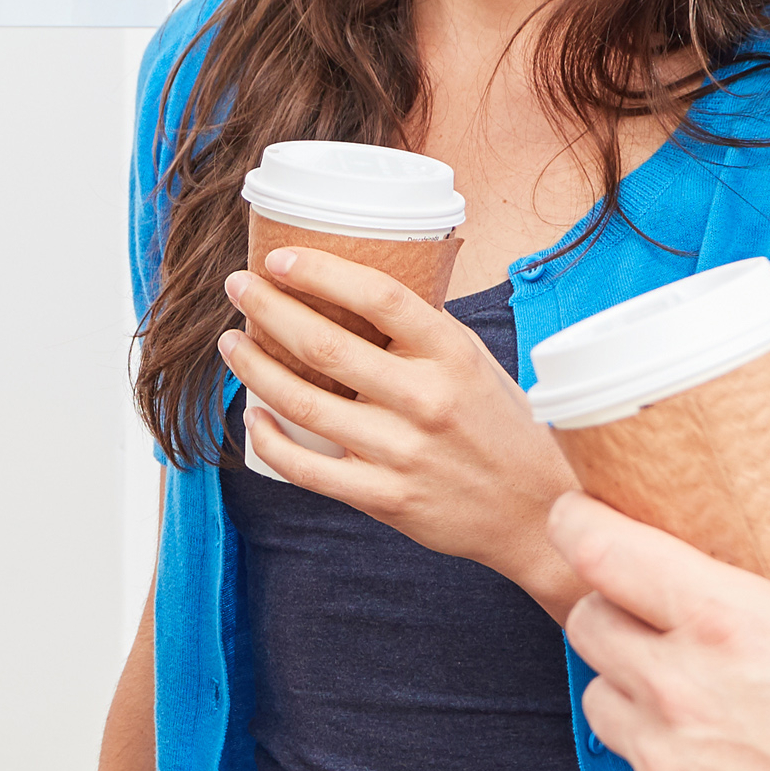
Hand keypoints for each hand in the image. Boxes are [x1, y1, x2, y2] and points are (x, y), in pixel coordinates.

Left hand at [223, 253, 583, 606]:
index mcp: (452, 354)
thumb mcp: (477, 364)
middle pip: (326, 344)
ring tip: (233, 344)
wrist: (536, 511)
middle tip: (238, 288)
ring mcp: (403, 452)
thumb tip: (358, 290)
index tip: (278, 260)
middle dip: (268, 309)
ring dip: (255, 368)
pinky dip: (269, 440)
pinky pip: (307, 468)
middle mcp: (427, 399)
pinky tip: (253, 417)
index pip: (378, 296)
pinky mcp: (386, 498)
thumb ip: (424, 333)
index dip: (320, 272)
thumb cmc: (502, 427)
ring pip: (304, 403)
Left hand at [551, 410, 769, 770]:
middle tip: (657, 604)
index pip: (599, 551)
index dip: (579, 522)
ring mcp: (667, 765)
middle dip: (613, 603)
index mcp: (726, 622)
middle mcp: (678, 691)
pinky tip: (721, 755)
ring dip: (629, 682)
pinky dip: (662, 758)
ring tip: (690, 681)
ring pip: (601, 699)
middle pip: (588, 622)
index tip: (582, 513)